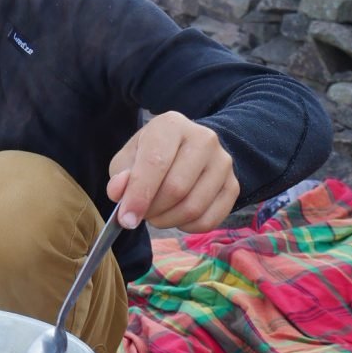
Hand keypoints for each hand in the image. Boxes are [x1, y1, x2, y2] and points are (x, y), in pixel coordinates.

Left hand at [106, 112, 238, 231]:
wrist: (189, 150)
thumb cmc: (152, 154)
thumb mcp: (129, 158)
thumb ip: (120, 175)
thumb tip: (119, 192)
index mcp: (172, 125)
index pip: (156, 163)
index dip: (139, 195)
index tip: (126, 219)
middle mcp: (204, 139)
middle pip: (176, 188)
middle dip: (152, 210)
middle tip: (141, 214)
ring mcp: (223, 163)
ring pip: (193, 208)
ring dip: (167, 221)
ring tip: (157, 214)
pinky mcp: (233, 186)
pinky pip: (208, 220)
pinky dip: (186, 227)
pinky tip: (176, 217)